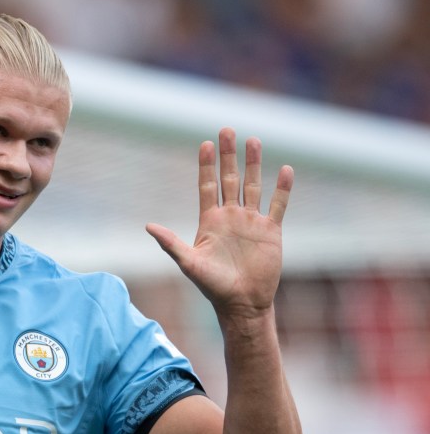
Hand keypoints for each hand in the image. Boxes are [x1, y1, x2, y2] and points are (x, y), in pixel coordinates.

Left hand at [146, 128, 292, 319]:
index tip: (205, 144)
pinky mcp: (270, 231)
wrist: (242, 303)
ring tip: (253, 140)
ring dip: (253, 164)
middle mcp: (230, 217)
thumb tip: (148, 226)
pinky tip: (285, 169)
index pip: (207, 186)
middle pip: (229, 179)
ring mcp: (251, 222)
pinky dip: (282, 188)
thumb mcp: (188, 263)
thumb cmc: (212, 286)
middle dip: (228, 156)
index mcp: (209, 221)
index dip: (206, 165)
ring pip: (253, 186)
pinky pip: (278, 205)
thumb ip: (170, 243)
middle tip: (227, 130)